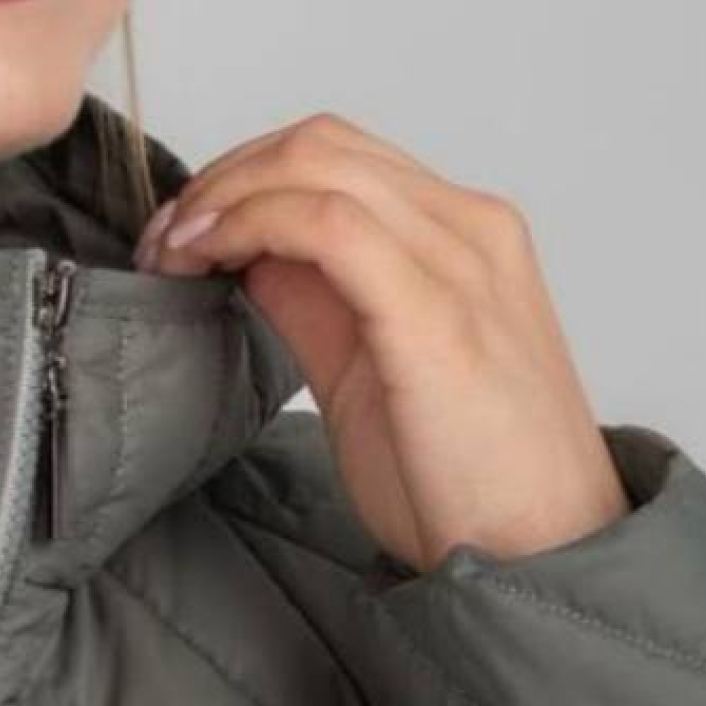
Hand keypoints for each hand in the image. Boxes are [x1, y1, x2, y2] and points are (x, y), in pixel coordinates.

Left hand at [134, 113, 630, 573]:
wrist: (544, 561)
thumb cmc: (468, 484)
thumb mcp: (369, 373)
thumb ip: (317, 304)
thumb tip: (247, 257)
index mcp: (465, 237)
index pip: (337, 157)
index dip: (242, 179)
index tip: (180, 234)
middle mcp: (471, 229)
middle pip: (320, 144)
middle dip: (220, 180)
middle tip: (162, 242)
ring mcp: (461, 262)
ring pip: (318, 164)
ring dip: (223, 197)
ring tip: (172, 253)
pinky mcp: (437, 310)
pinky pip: (329, 223)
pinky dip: (251, 223)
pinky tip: (208, 261)